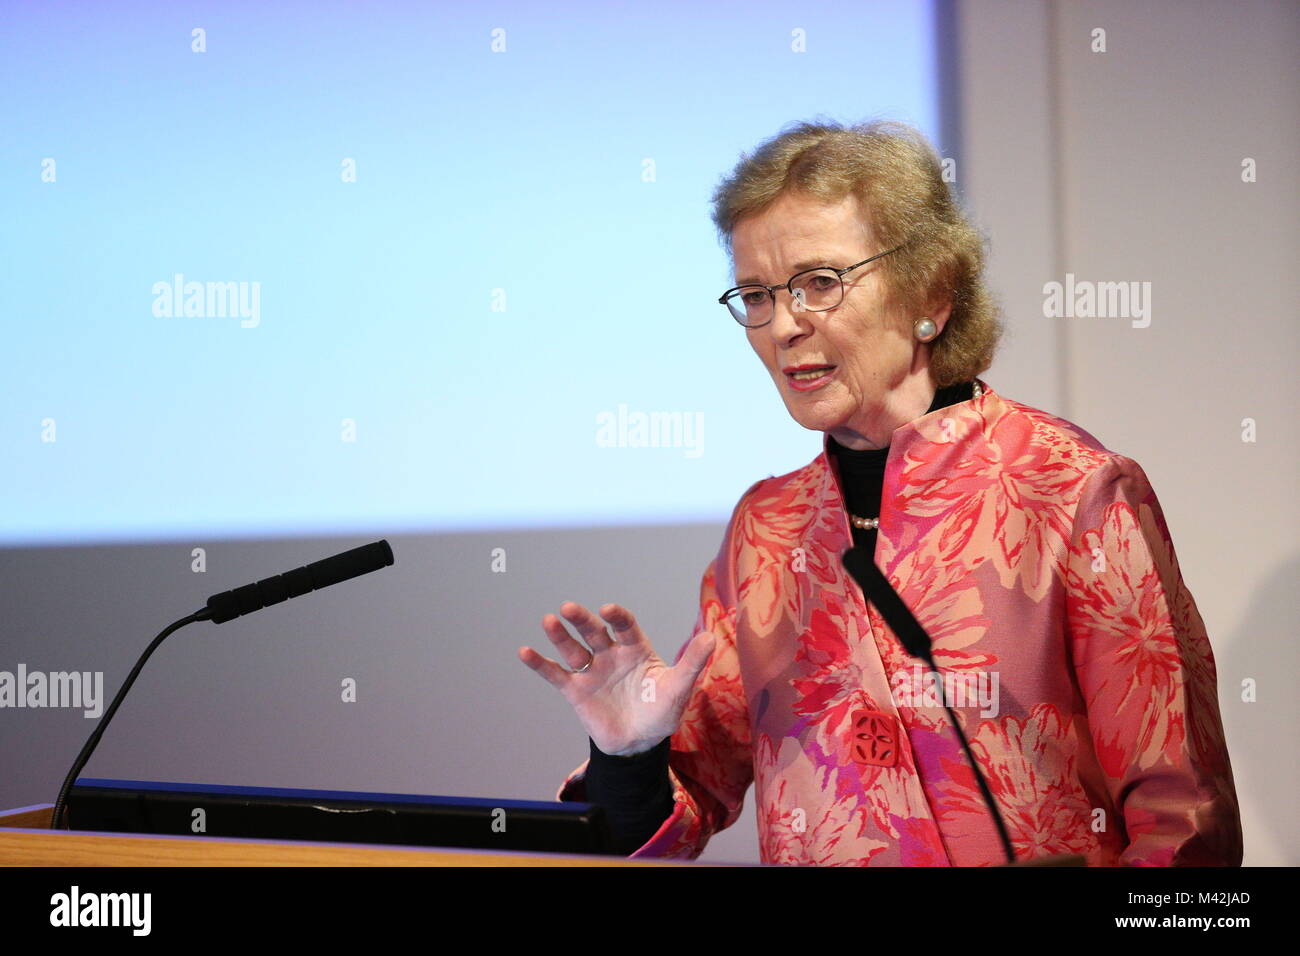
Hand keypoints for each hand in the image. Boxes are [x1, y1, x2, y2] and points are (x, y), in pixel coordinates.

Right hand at [518, 601, 715, 756]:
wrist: (639, 744)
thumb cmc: (661, 712)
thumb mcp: (679, 688)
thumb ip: (692, 662)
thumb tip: (712, 637)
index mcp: (636, 648)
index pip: (625, 626)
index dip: (617, 616)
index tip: (609, 610)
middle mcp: (610, 654)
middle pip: (594, 632)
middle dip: (582, 620)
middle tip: (569, 608)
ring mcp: (591, 671)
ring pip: (573, 648)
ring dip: (560, 635)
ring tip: (549, 620)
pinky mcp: (575, 691)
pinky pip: (555, 674)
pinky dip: (540, 664)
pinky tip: (525, 651)